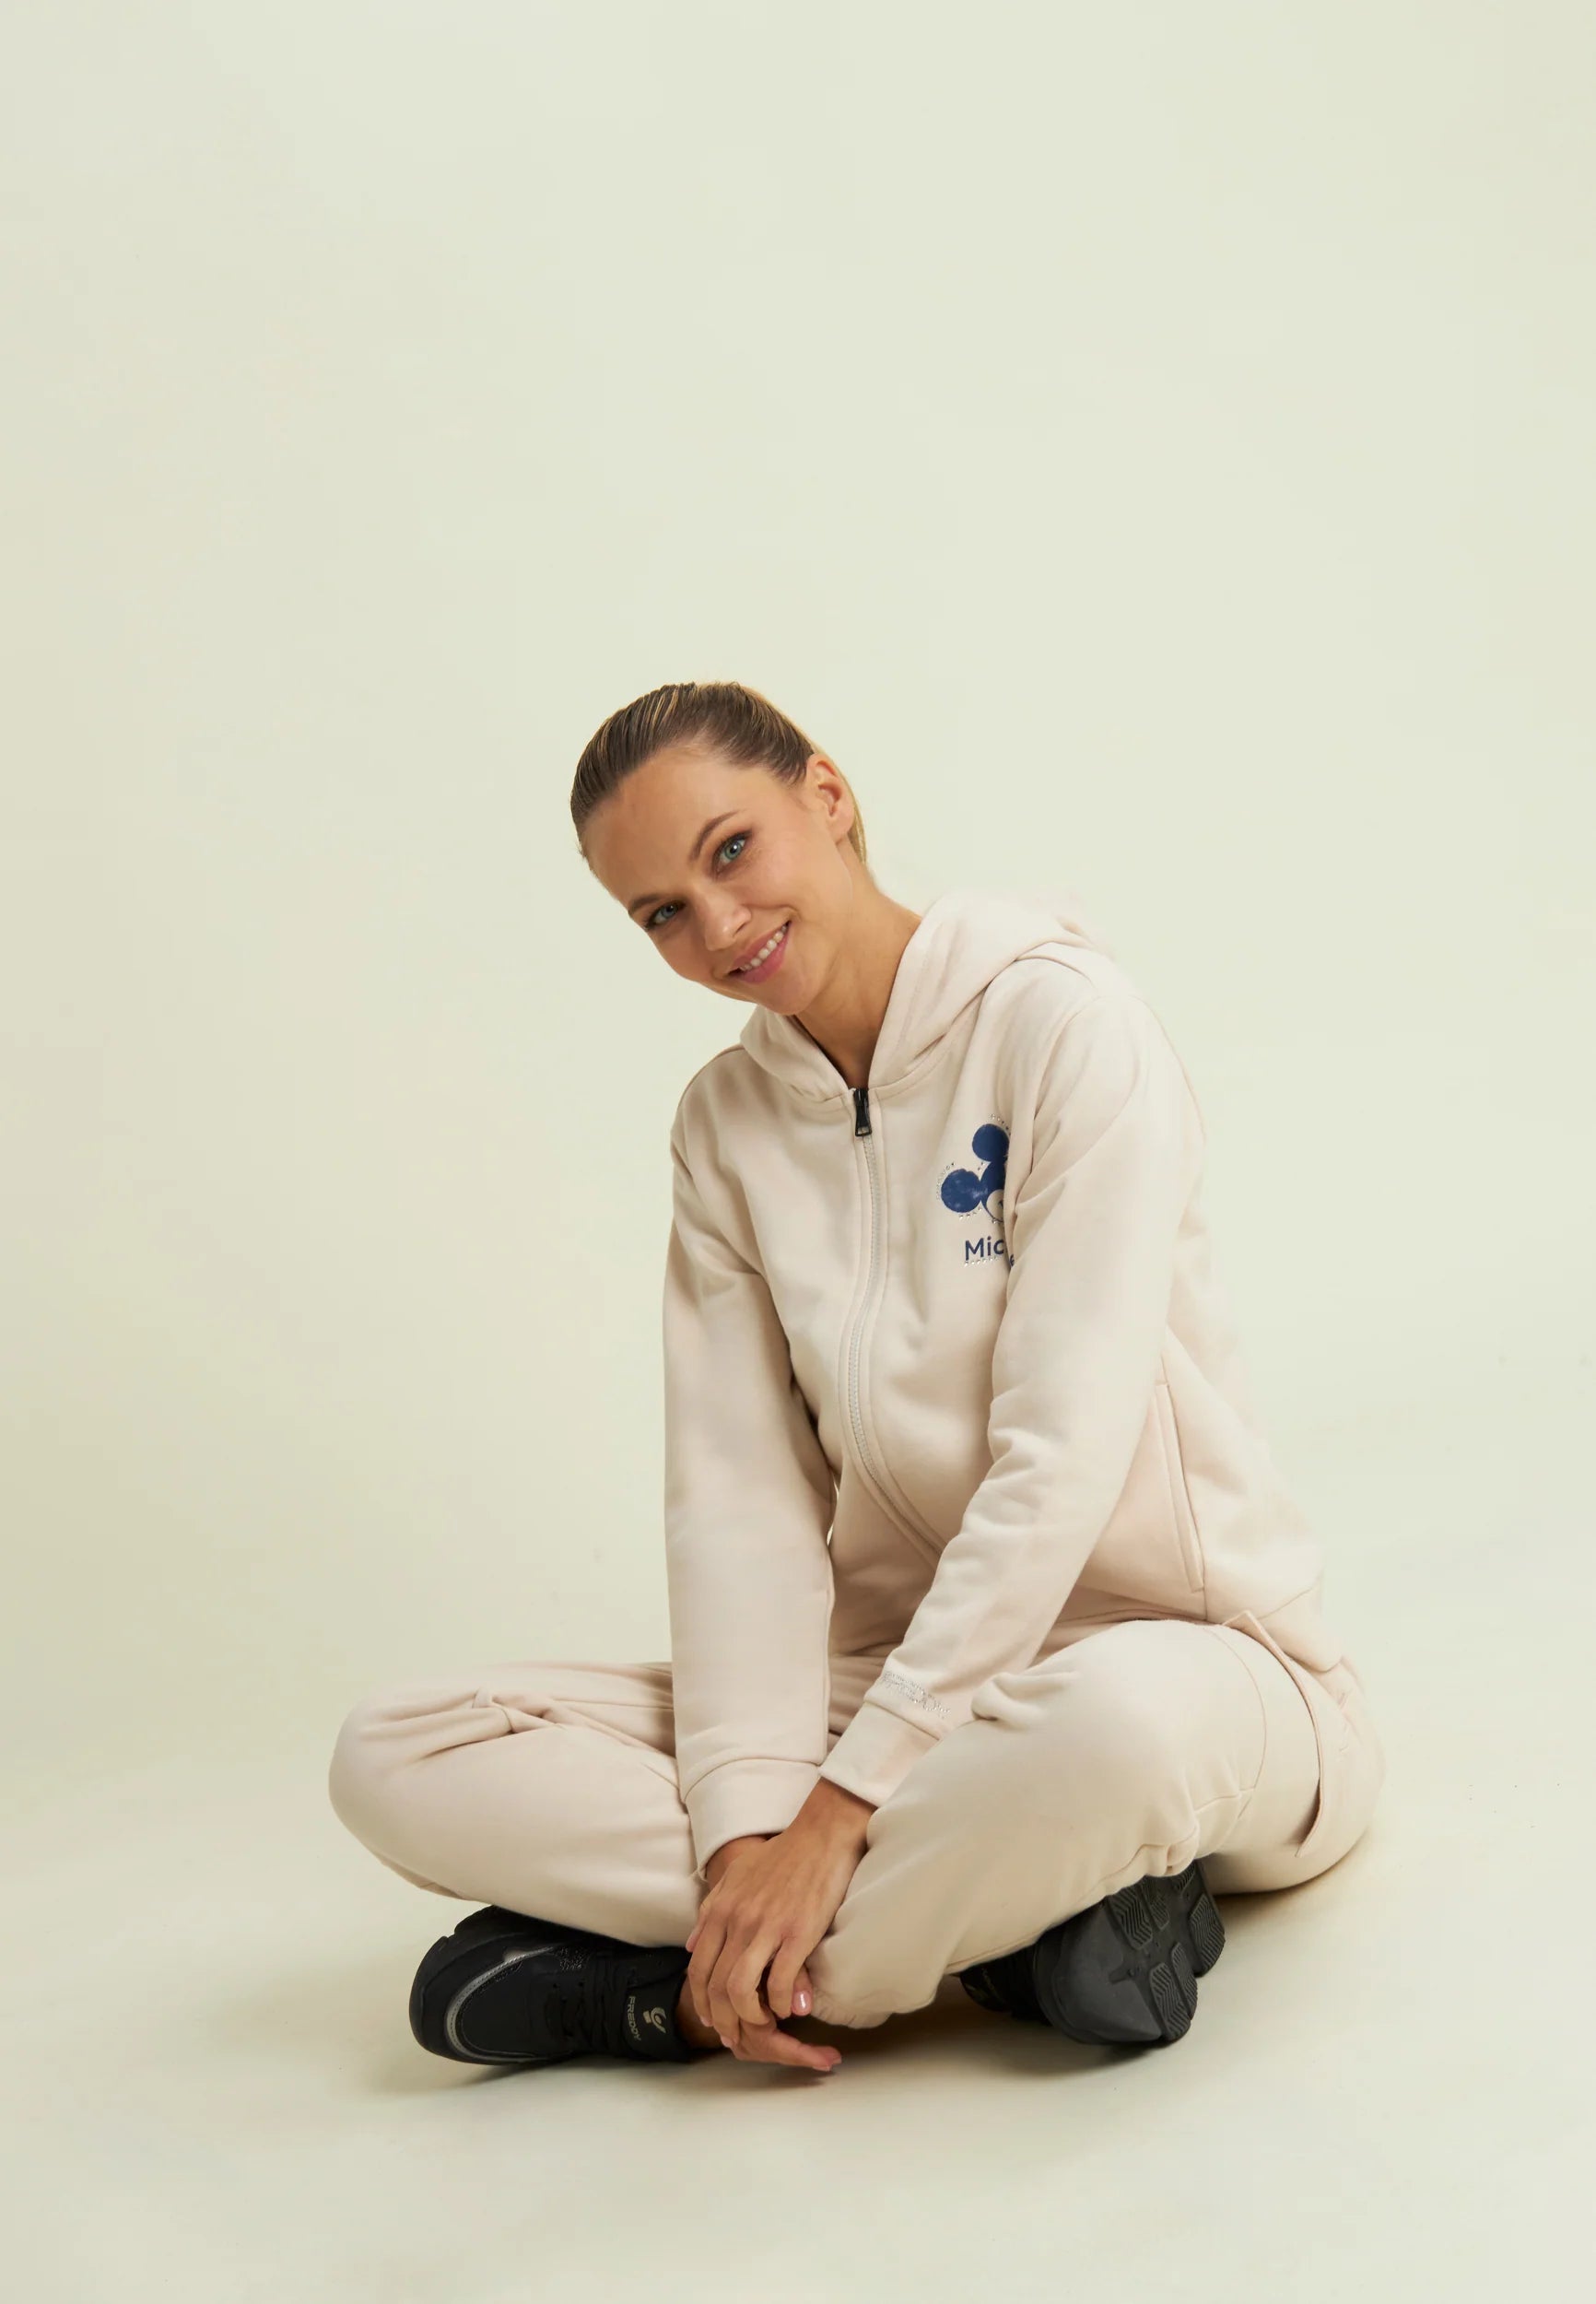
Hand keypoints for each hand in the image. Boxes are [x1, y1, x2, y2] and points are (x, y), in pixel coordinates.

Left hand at [686, 1782, 874, 2070]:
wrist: (821, 1835)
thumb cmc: (781, 1855)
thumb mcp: (736, 1876)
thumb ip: (710, 1910)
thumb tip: (692, 1944)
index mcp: (721, 1909)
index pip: (699, 1968)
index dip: (703, 2000)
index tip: (714, 2018)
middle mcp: (738, 1921)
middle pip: (717, 1986)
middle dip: (724, 2019)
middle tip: (737, 2034)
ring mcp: (767, 1928)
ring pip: (741, 1990)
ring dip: (750, 2017)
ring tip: (764, 2023)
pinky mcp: (798, 1933)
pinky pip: (781, 1983)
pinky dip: (783, 2003)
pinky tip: (792, 2008)